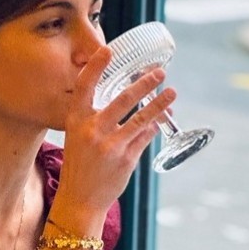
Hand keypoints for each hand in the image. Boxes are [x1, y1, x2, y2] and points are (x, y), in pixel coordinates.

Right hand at [53, 45, 177, 223]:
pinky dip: (154, 126)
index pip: (83, 87)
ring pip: (141, 118)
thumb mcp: (78, 138)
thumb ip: (95, 119)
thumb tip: (123, 98)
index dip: (95, 67)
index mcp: (76, 121)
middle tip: (159, 72)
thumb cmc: (79, 166)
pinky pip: (145, 137)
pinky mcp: (126, 159)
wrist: (79, 199)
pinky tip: (162, 119)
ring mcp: (110, 145)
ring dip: (159, 104)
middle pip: (122, 100)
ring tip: (172, 92)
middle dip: (144, 84)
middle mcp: (92, 131)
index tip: (108, 50)